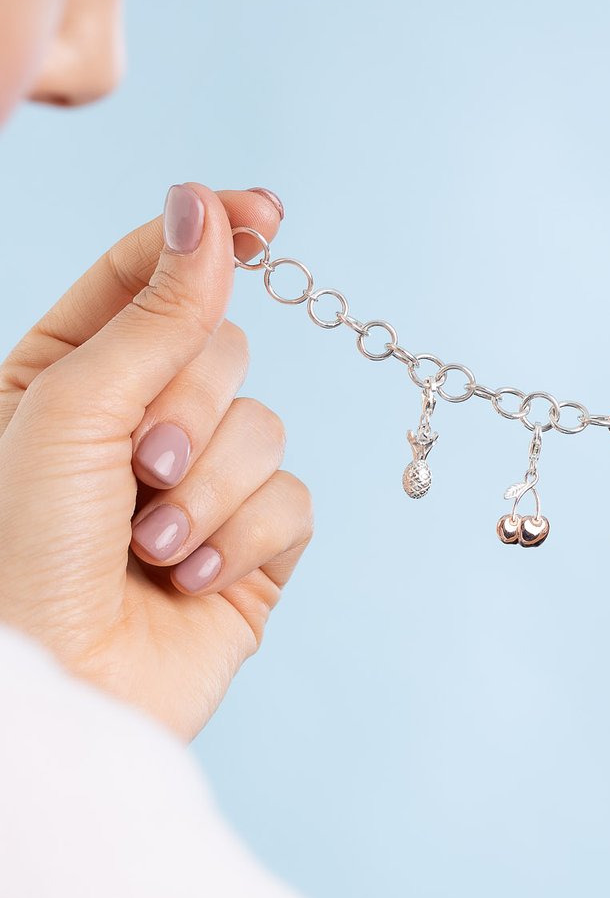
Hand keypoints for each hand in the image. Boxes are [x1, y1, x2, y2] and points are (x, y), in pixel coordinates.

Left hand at [0, 184, 311, 739]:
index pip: (153, 276)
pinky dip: (243, 538)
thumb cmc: (23, 551)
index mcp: (73, 374)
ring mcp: (203, 488)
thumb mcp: (72, 408)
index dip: (208, 237)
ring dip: (209, 489)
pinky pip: (294, 500)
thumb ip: (158, 313)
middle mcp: (142, 425)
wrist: (60, 686)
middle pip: (225, 353)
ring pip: (265, 428)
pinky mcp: (253, 548)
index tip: (262, 214)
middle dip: (188, 412)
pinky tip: (189, 578)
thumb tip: (211, 211)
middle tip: (138, 471)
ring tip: (151, 543)